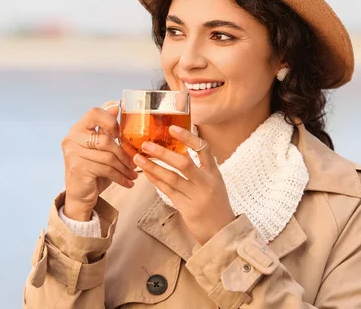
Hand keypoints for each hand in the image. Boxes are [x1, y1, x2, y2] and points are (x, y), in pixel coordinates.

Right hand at [61, 101, 137, 220]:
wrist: (80, 195)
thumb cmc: (93, 170)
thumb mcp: (101, 148)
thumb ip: (106, 130)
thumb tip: (116, 106)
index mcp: (78, 129)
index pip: (95, 112)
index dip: (111, 121)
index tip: (121, 134)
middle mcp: (72, 138)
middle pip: (106, 139)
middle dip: (124, 153)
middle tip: (135, 162)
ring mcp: (73, 153)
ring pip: (108, 156)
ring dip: (124, 167)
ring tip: (133, 174)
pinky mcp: (78, 168)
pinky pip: (106, 169)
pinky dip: (120, 177)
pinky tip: (128, 182)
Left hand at [133, 125, 235, 244]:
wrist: (222, 231)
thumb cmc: (216, 204)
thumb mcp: (213, 183)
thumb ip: (199, 168)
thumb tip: (180, 150)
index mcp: (214, 173)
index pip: (204, 149)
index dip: (188, 137)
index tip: (172, 128)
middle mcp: (206, 183)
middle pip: (184, 164)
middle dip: (163, 153)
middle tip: (146, 144)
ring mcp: (197, 197)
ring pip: (172, 179)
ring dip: (153, 167)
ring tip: (138, 158)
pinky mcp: (187, 209)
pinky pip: (168, 192)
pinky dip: (156, 181)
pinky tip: (146, 173)